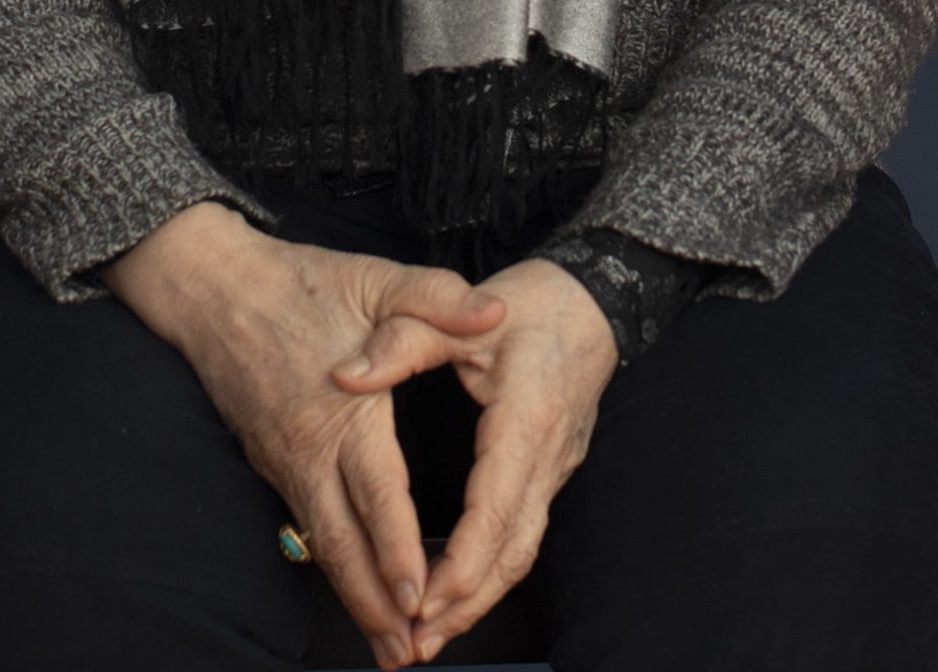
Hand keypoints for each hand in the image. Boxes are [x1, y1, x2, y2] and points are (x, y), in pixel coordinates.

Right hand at [110, 209, 509, 669]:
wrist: (212, 288)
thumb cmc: (301, 282)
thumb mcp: (377, 279)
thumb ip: (438, 298)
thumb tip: (496, 311)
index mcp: (342, 410)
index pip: (375, 492)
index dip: (398, 548)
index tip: (422, 595)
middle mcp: (307, 449)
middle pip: (343, 543)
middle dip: (376, 603)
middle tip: (409, 652)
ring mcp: (285, 462)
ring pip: (323, 544)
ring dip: (355, 598)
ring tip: (389, 647)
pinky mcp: (273, 464)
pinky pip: (308, 527)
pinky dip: (336, 567)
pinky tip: (356, 592)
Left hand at [331, 254, 619, 663]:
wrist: (593, 300)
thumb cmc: (529, 303)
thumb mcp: (457, 307)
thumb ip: (400, 341)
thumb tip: (344, 376)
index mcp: (527, 414)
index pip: (497, 503)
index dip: (463, 558)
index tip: (424, 596)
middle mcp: (548, 453)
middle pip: (514, 547)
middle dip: (467, 600)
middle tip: (418, 639)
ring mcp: (556, 467)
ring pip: (523, 549)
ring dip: (480, 596)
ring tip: (432, 633)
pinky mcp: (552, 472)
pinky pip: (525, 533)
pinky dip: (491, 570)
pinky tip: (459, 592)